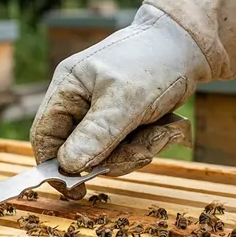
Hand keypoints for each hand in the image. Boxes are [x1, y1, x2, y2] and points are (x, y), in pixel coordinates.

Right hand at [29, 3, 209, 198]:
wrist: (190, 47)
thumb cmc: (154, 62)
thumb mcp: (125, 101)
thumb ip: (96, 134)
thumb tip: (68, 165)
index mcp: (68, 88)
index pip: (45, 135)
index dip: (55, 165)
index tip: (74, 189)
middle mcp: (79, 101)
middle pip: (78, 151)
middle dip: (112, 157)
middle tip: (140, 151)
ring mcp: (101, 112)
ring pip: (105, 154)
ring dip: (134, 151)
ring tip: (159, 132)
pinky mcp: (122, 120)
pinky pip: (125, 147)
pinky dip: (146, 144)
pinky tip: (162, 129)